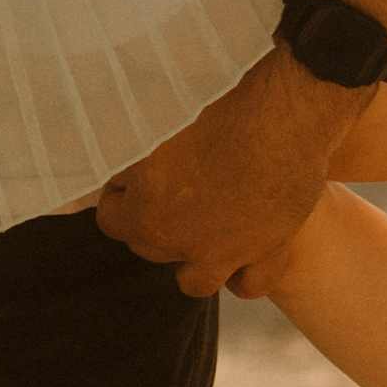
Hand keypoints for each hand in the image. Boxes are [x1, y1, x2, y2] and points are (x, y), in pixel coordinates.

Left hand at [96, 49, 371, 296]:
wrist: (285, 107)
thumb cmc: (214, 102)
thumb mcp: (148, 118)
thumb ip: (120, 147)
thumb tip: (100, 154)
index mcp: (146, 215)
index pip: (110, 218)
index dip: (120, 192)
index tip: (133, 172)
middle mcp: (184, 244)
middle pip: (150, 246)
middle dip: (154, 218)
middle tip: (171, 184)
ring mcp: (230, 253)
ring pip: (194, 281)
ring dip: (189, 258)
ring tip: (196, 228)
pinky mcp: (273, 249)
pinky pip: (250, 285)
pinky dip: (242, 275)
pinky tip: (238, 256)